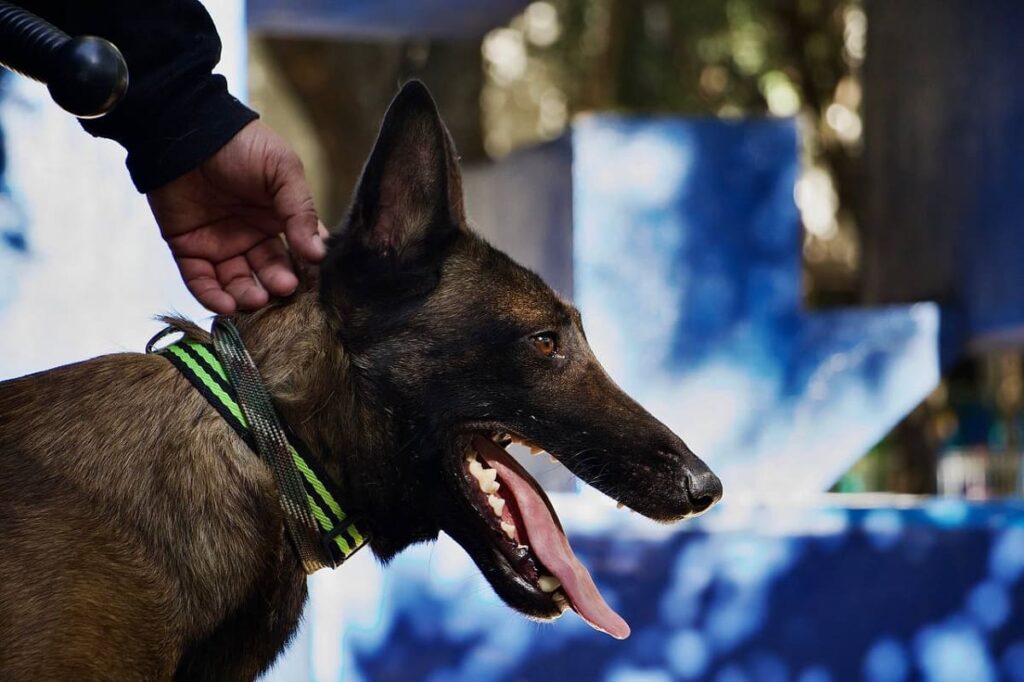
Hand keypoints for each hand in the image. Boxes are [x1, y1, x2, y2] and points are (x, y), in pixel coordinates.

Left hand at [147, 120, 325, 313]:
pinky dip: (213, 297)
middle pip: (269, 272)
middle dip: (278, 284)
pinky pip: (201, 281)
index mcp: (278, 218)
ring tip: (257, 299)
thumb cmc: (242, 145)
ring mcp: (220, 244)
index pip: (299, 252)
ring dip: (248, 296)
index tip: (315, 282)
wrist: (186, 130)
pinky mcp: (189, 249)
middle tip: (284, 289)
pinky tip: (227, 305)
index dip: (308, 268)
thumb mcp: (283, 171)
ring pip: (237, 283)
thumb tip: (318, 254)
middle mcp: (252, 235)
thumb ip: (302, 211)